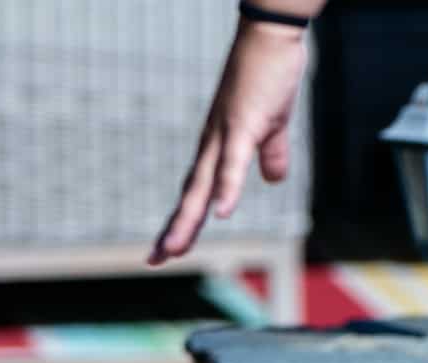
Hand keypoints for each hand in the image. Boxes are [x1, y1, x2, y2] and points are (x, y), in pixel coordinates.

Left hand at [148, 21, 308, 264]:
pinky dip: (227, 189)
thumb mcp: (272, 126)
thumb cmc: (268, 77)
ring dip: (189, 218)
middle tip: (155, 260)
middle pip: (190, 196)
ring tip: (174, 248)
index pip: (196, 193)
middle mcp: (212, 147)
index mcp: (217, 150)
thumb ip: (271, 155)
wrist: (270, 37)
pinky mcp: (243, 125)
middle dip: (174, 230)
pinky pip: (233, 163)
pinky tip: (221, 213)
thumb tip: (273, 180)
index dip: (182, 222)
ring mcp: (224, 136)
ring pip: (203, 185)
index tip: (166, 250)